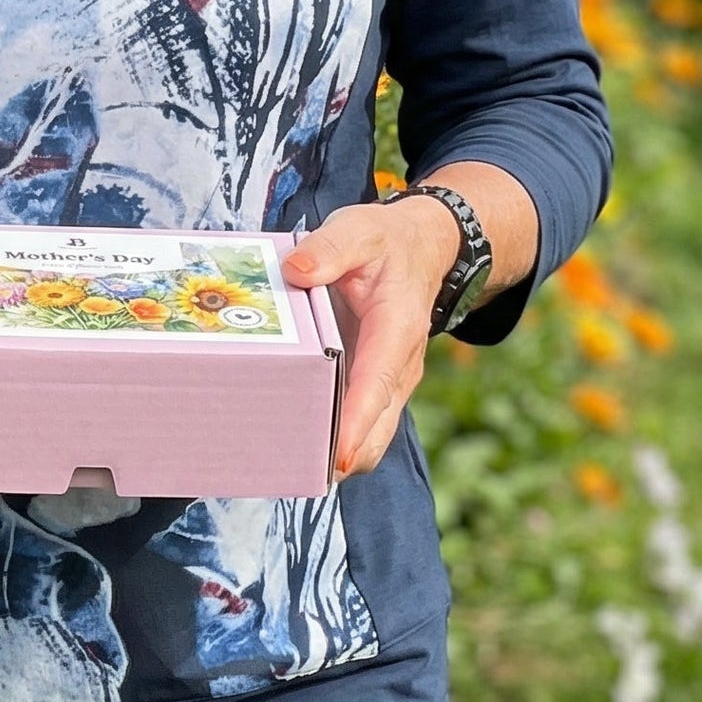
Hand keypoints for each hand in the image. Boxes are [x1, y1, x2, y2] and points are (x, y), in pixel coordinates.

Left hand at [280, 198, 462, 478]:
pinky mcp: (370, 383)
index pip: (377, 384)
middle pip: (376, 428)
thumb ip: (330, 248)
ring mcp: (386, 380)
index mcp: (397, 330)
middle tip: (290, 471)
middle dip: (341, 456)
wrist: (419, 249)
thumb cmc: (386, 242)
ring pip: (368, 434)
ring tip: (282, 466)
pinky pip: (354, 421)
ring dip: (333, 454)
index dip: (358, 423)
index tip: (339, 459)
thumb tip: (297, 269)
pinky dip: (330, 438)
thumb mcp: (359, 230)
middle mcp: (398, 366)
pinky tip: (289, 442)